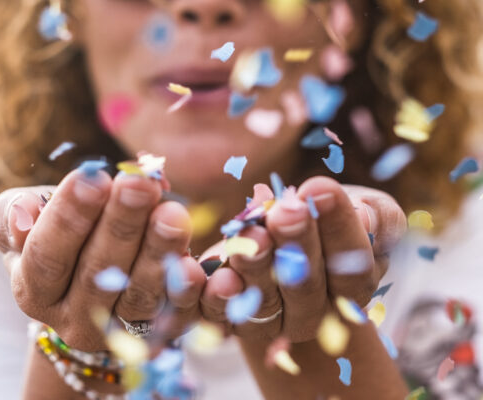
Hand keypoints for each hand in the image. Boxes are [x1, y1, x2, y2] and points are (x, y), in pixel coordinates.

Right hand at [0, 168, 205, 350]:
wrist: (93, 287)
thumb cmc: (61, 241)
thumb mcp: (27, 226)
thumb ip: (18, 214)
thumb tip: (25, 209)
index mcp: (35, 291)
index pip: (47, 256)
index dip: (68, 218)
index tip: (93, 177)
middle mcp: (74, 319)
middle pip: (98, 275)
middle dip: (121, 225)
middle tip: (141, 184)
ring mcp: (118, 332)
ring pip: (139, 296)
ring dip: (158, 252)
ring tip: (173, 213)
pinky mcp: (158, 333)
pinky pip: (176, 316)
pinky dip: (187, 291)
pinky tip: (196, 263)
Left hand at [199, 176, 405, 342]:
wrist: (289, 236)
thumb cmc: (331, 218)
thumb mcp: (367, 209)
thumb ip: (377, 215)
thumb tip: (365, 216)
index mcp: (353, 284)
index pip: (353, 265)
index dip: (338, 228)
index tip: (320, 188)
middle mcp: (316, 311)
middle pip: (307, 286)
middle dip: (296, 244)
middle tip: (286, 211)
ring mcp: (275, 319)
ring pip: (265, 301)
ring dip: (256, 268)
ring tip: (249, 236)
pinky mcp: (235, 318)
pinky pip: (224, 317)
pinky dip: (217, 299)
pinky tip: (212, 277)